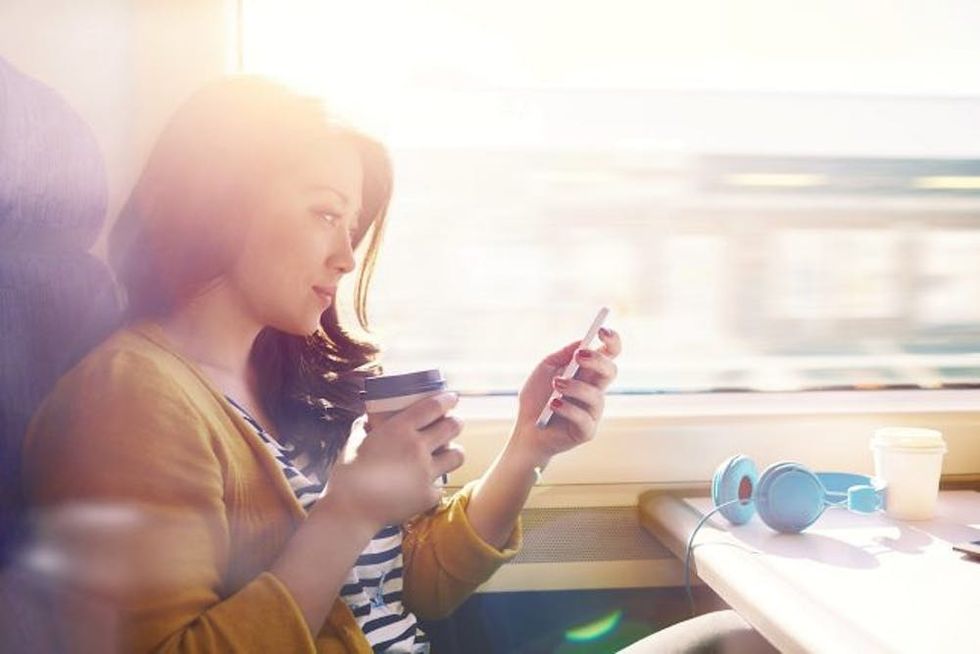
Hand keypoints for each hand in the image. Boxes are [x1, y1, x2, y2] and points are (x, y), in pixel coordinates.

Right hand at [320, 392, 464, 530]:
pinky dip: (433, 485)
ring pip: (457, 456)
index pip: (434, 407)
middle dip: (456, 423)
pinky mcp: (428, 495)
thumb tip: (366, 419)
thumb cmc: (348, 475)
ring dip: (454, 452)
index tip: (452, 398)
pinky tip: (425, 486)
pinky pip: (440, 486)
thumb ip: (364, 427)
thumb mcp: (354, 442)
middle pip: (452, 427)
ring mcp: (426, 472)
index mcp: (400, 429)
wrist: (350, 509)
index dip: (447, 400)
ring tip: (448, 454)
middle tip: (453, 424)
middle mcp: (418, 448)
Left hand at [512, 326, 621, 466]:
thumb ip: (562, 355)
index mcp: (588, 373)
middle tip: (579, 356)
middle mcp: (595, 390)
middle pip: (611, 371)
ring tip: (556, 384)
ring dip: (575, 387)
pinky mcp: (587, 431)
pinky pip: (584, 418)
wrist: (526, 430)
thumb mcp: (545, 369)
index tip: (601, 330)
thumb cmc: (536, 399)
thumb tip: (581, 342)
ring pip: (596, 395)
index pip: (609, 354)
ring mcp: (593, 412)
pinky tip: (553, 404)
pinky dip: (567, 408)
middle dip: (597, 361)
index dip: (612, 341)